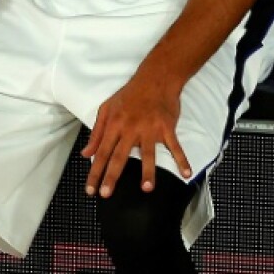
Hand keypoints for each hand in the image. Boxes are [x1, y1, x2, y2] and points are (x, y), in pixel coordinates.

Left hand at [81, 74, 192, 197]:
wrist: (156, 78)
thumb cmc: (130, 93)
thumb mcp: (106, 108)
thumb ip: (96, 133)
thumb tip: (86, 154)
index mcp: (114, 125)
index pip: (102, 152)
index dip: (95, 172)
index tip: (90, 190)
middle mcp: (131, 128)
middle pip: (120, 156)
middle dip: (112, 177)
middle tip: (106, 194)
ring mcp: (150, 129)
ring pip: (148, 154)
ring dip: (148, 172)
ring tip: (147, 188)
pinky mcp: (167, 127)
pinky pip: (175, 146)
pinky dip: (182, 159)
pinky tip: (186, 173)